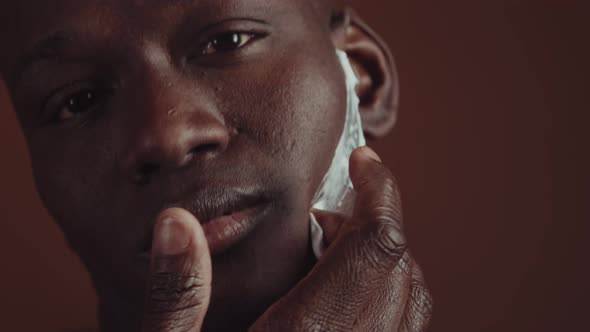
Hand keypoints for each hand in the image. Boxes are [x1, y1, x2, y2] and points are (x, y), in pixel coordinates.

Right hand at [141, 147, 431, 330]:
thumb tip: (179, 223)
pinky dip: (387, 295)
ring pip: (412, 301)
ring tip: (327, 252)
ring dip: (380, 259)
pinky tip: (338, 296)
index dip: (380, 192)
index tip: (366, 162)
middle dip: (369, 223)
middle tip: (320, 219)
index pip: (375, 246)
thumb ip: (175, 297)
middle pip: (400, 266)